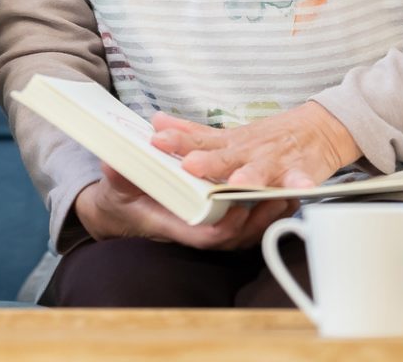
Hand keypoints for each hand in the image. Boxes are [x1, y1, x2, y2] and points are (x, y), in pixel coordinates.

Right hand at [72, 165, 294, 249]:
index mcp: (174, 225)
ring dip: (268, 214)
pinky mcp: (220, 219)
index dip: (224, 224)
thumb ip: (119, 178)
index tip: (238, 208)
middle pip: (235, 235)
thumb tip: (113, 167)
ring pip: (247, 232)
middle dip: (257, 218)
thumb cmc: (123, 199)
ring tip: (289, 193)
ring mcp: (210, 228)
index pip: (205, 234)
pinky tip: (285, 192)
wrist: (125, 209)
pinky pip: (249, 222)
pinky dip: (268, 209)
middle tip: (276, 197)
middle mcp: (196, 231)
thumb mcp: (117, 186)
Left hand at [150, 101, 360, 188]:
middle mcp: (249, 152)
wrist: (320, 128)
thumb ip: (193, 133)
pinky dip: (301, 184)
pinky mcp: (301, 171)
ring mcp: (274, 161)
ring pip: (260, 171)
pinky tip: (301, 190)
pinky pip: (300, 180)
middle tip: (190, 165)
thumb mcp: (228, 134)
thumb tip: (157, 121)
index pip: (198, 142)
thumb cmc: (269, 137)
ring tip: (239, 183)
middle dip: (208, 162)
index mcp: (230, 145)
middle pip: (225, 158)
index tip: (157, 139)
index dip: (178, 142)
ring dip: (250, 176)